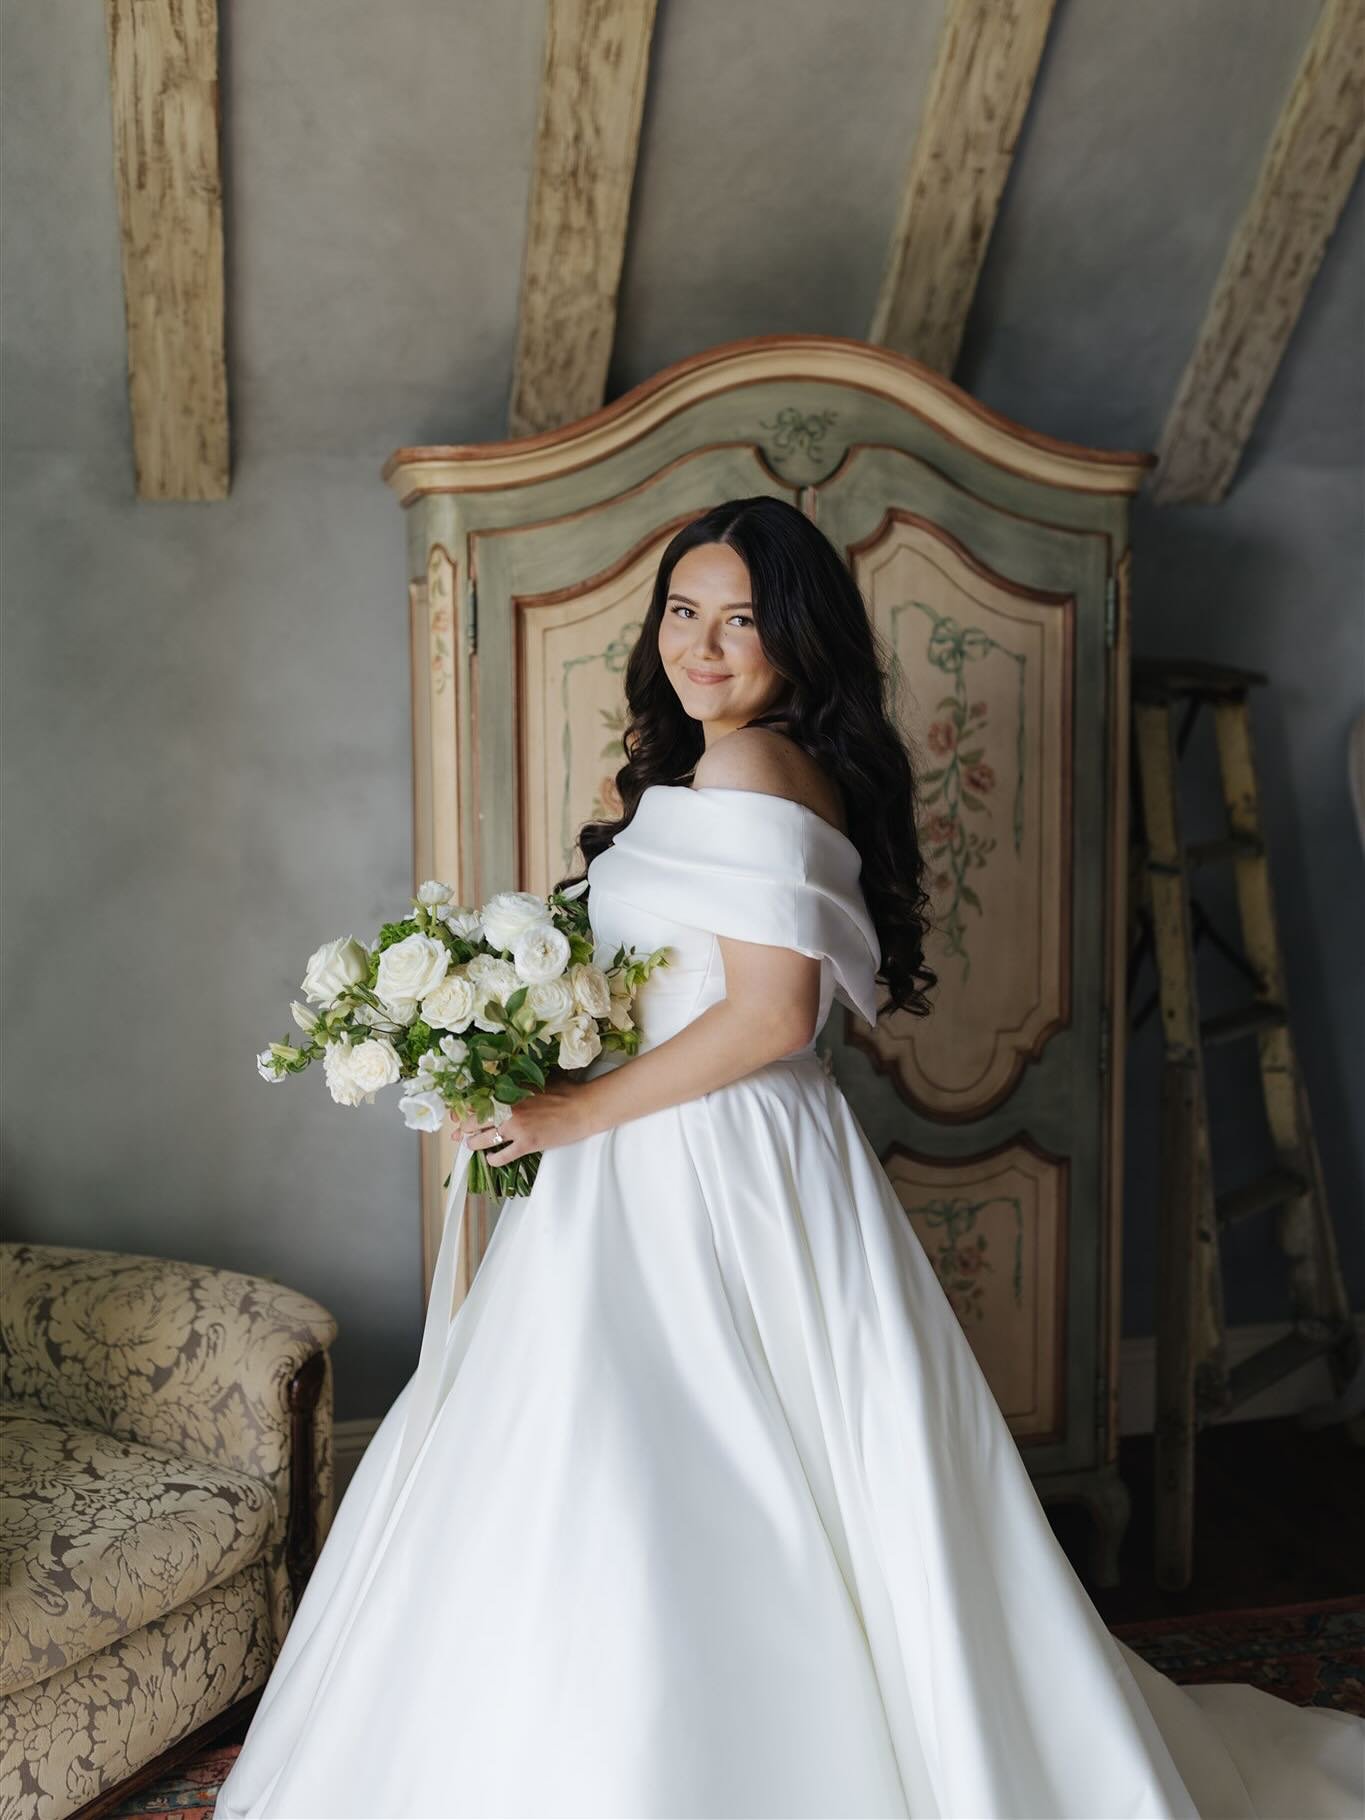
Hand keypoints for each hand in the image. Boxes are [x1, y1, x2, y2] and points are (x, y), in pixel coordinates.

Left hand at [451, 1078, 594, 1166]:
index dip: (461, 1110)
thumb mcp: (538, 1080)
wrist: (584, 1108)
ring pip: (482, 1140)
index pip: (475, 1100)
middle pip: (473, 1121)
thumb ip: (518, 1082)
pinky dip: (493, 1159)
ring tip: (472, 1146)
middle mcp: (508, 1108)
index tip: (456, 1116)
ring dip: (473, 1144)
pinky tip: (492, 1159)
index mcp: (509, 1090)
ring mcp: (516, 1127)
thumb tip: (503, 1083)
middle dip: (463, 1129)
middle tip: (459, 1135)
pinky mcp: (527, 1144)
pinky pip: (501, 1156)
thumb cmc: (565, 1091)